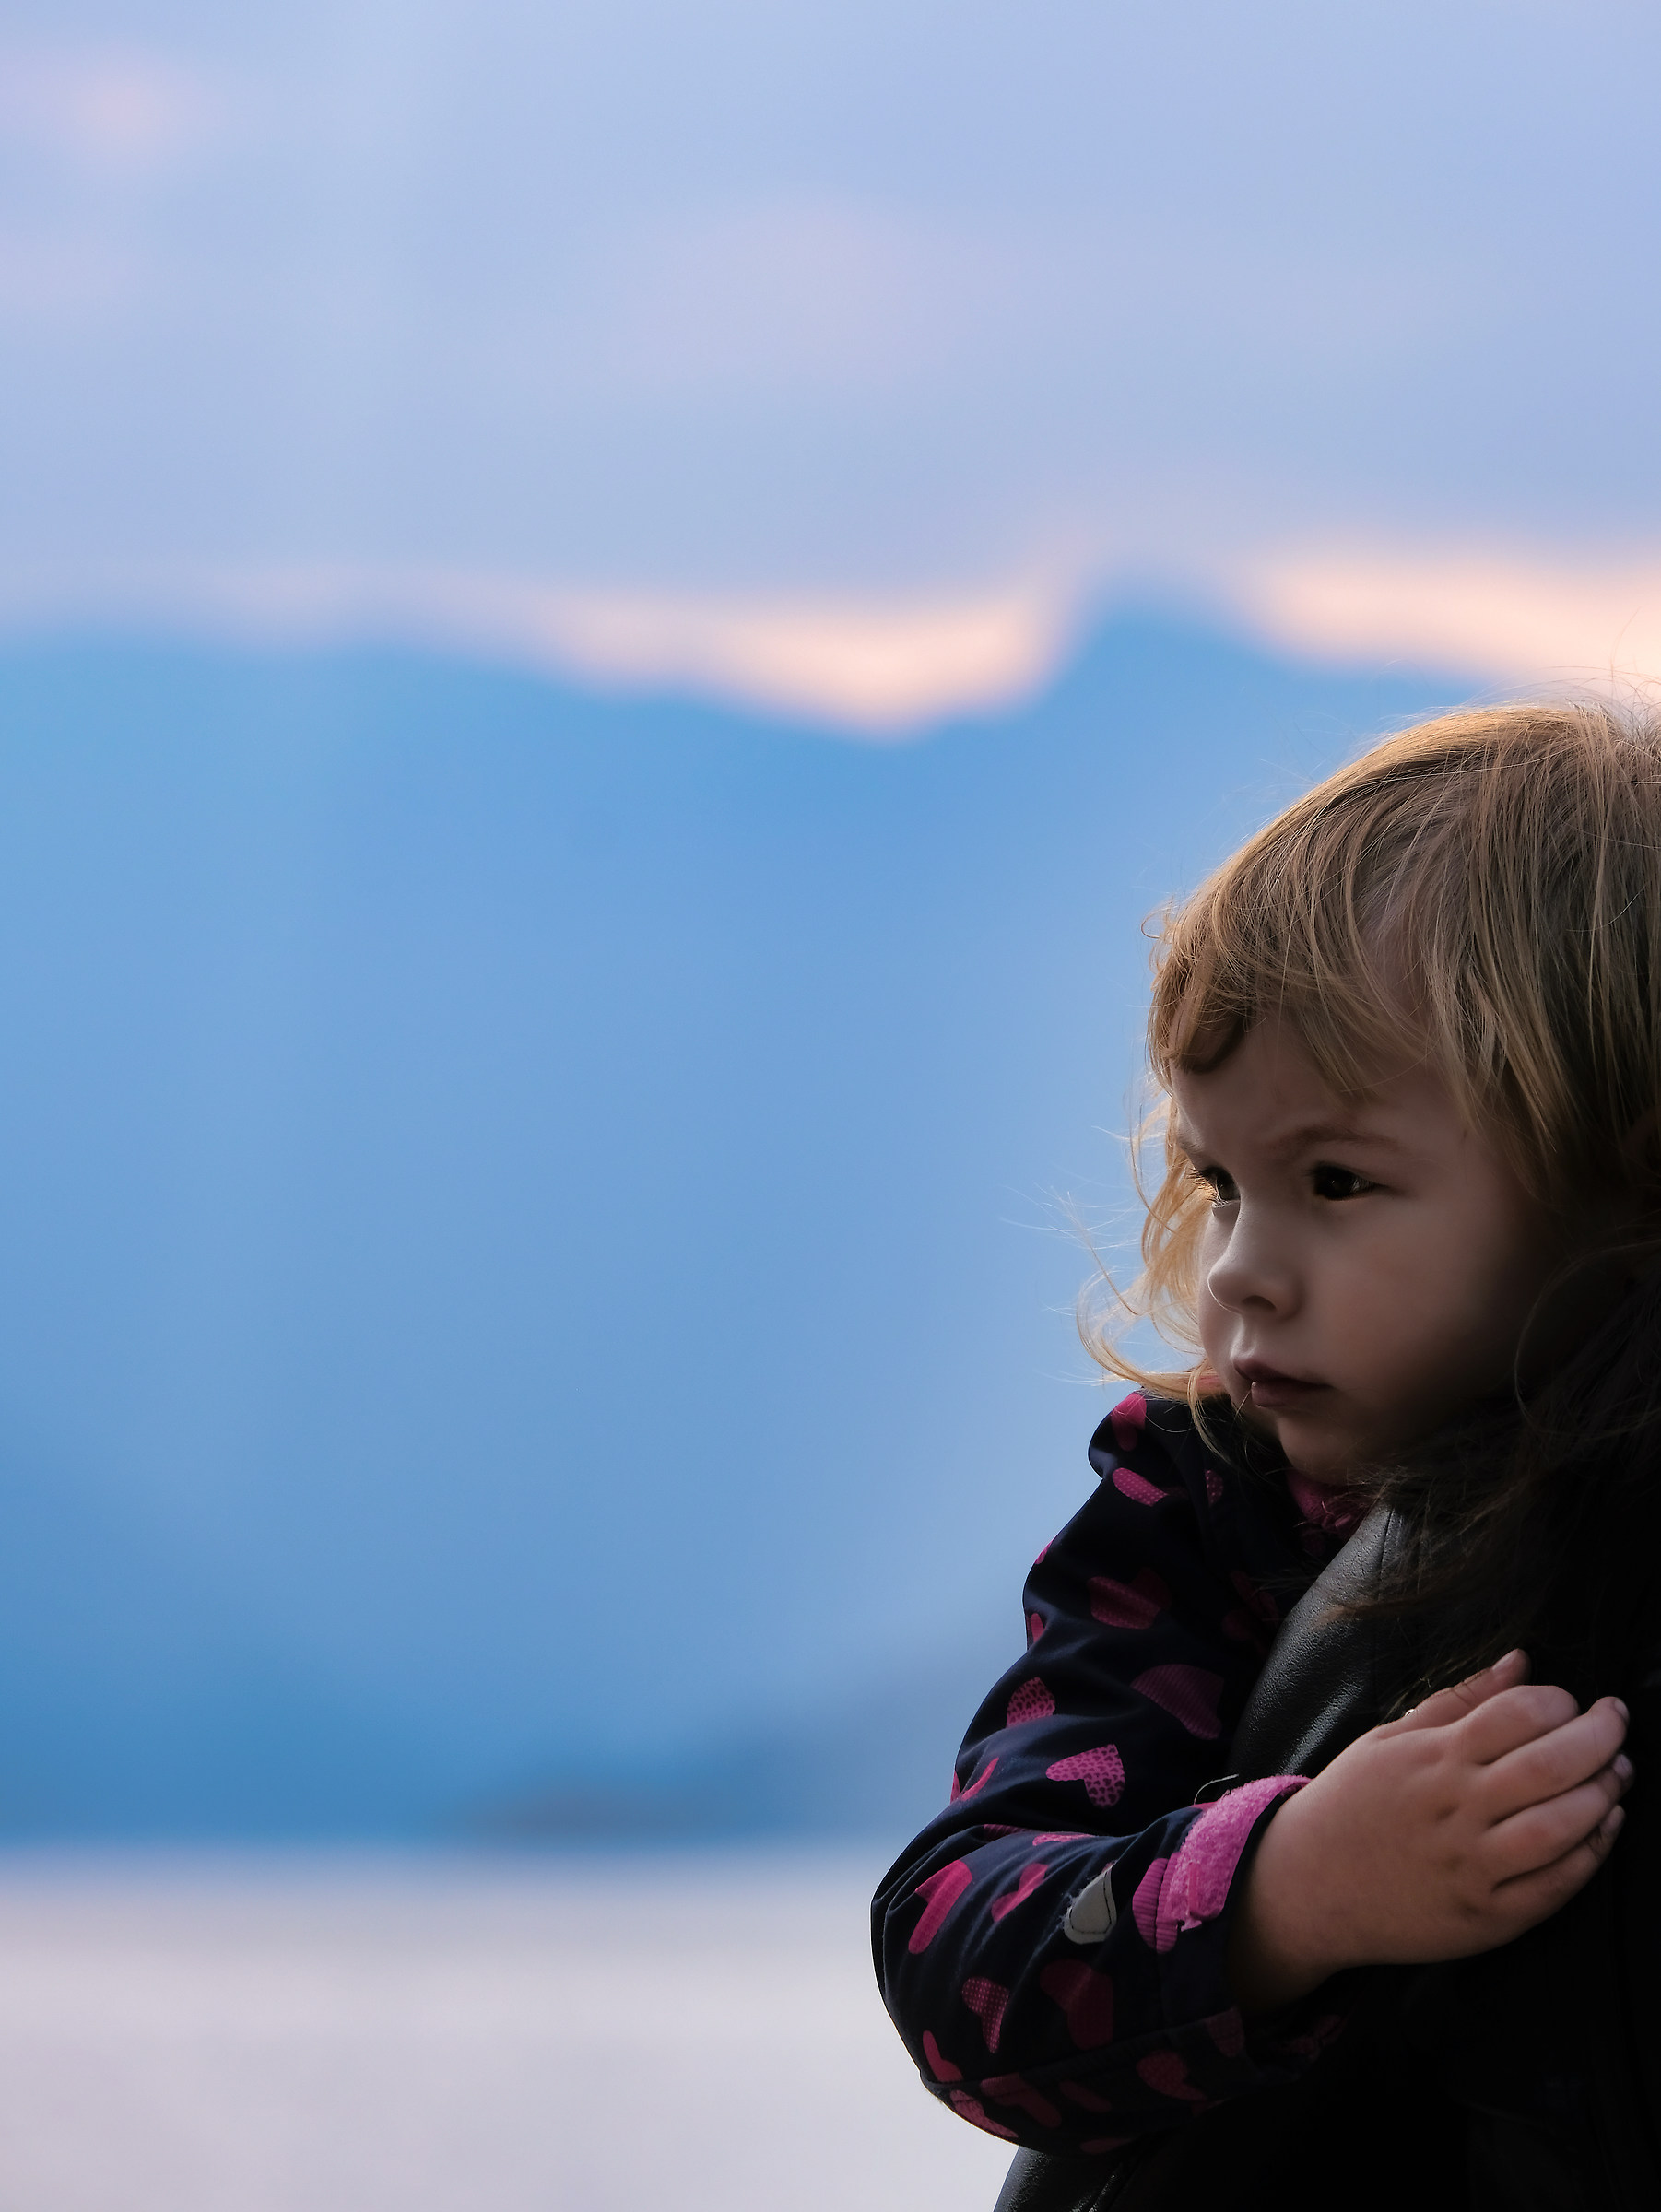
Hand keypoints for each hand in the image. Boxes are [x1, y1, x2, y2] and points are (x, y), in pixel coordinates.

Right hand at [1227, 1649, 1631, 2012]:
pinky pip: (1554, 1887)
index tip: (1572, 1700)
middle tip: (1615, 1722)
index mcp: (1432, 1759)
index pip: (1515, 1715)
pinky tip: (1604, 1827)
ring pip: (1558, 1828)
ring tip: (1617, 1774)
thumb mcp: (1391, 1737)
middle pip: (1548, 1766)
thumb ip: (1460, 1700)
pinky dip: (1591, 1854)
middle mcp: (1454, 1809)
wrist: (1309, 1886)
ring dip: (1603, 1796)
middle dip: (1599, 1737)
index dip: (1559, 1701)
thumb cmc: (1354, 1802)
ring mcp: (1471, 1867)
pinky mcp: (1485, 1917)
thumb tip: (1521, 1660)